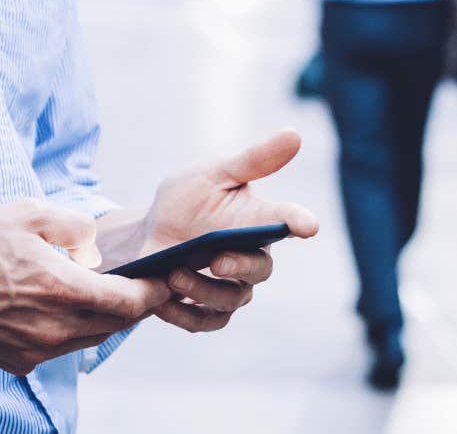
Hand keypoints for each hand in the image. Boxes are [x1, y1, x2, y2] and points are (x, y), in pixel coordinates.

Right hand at [0, 199, 170, 374]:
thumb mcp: (29, 213)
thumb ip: (76, 227)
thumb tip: (96, 249)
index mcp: (61, 290)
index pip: (129, 303)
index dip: (153, 293)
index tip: (165, 280)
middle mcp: (52, 328)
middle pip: (114, 325)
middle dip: (134, 305)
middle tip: (143, 284)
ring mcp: (33, 349)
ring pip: (88, 338)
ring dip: (103, 318)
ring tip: (104, 292)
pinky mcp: (16, 360)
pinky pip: (58, 346)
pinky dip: (70, 328)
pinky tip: (60, 305)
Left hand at [139, 129, 319, 333]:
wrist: (148, 234)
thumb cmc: (187, 200)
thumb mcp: (212, 173)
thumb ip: (252, 160)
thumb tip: (295, 133)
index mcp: (258, 219)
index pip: (286, 219)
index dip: (298, 221)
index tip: (308, 225)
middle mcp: (252, 256)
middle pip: (260, 269)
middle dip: (239, 267)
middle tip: (215, 259)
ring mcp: (233, 286)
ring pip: (231, 299)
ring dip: (201, 289)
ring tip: (173, 273)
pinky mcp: (209, 310)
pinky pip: (205, 323)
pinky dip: (183, 314)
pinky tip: (163, 299)